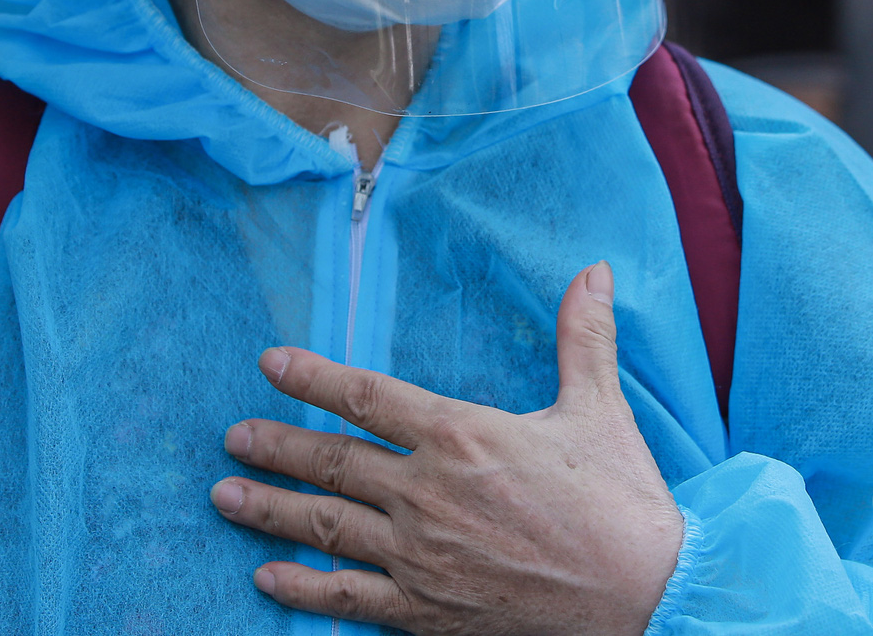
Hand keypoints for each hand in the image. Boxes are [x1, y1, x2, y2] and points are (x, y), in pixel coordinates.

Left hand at [209, 261, 683, 635]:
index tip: (272, 364)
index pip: (368, 398)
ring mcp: (422, 557)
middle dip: (276, 447)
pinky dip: (303, 588)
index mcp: (463, 436)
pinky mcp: (427, 612)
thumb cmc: (623, 505)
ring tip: (225, 498)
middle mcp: (428, 495)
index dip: (314, 378)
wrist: (647, 600)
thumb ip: (584, 338)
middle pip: (333, 463)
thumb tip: (595, 270)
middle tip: (233, 438)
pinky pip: (348, 597)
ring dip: (270, 511)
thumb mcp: (600, 409)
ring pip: (327, 527)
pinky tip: (268, 579)